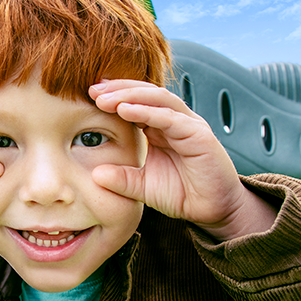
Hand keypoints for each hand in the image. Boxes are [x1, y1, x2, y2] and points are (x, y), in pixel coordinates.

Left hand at [89, 80, 275, 239]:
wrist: (212, 211)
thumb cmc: (180, 193)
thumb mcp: (142, 186)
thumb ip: (121, 179)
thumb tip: (95, 175)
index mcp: (159, 127)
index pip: (135, 101)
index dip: (113, 96)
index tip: (88, 95)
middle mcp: (174, 120)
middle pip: (145, 93)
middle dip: (118, 89)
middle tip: (93, 90)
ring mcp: (188, 125)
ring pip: (158, 98)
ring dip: (130, 95)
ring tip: (105, 98)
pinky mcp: (199, 135)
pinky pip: (171, 118)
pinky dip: (148, 111)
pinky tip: (126, 110)